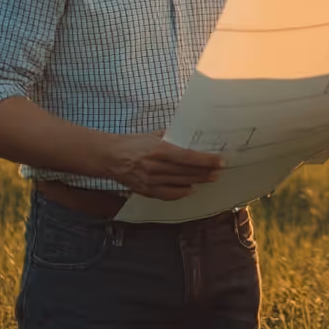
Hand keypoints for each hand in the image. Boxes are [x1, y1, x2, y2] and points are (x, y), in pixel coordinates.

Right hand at [106, 131, 224, 200]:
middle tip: (219, 171)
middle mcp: (156, 167)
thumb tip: (188, 135)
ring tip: (210, 179)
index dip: (206, 160)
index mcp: (159, 150)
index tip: (220, 161)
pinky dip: (182, 193)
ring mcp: (151, 181)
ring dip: (198, 182)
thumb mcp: (152, 134)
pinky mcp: (147, 191)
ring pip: (181, 184)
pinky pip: (169, 194)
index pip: (189, 157)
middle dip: (206, 172)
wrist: (109, 157)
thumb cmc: (132, 143)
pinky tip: (191, 189)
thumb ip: (171, 136)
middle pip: (188, 172)